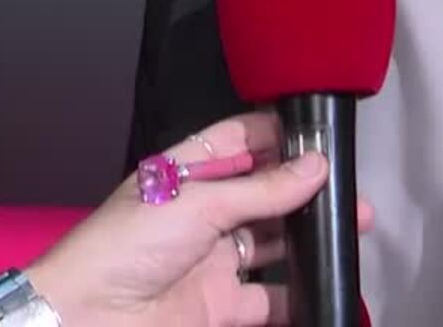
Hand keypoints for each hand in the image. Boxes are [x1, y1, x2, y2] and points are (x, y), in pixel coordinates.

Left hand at [31, 111, 368, 325]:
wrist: (89, 318)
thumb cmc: (129, 245)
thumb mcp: (198, 203)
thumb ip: (262, 189)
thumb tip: (316, 165)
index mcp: (186, 172)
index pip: (239, 142)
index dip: (277, 135)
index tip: (322, 133)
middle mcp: (202, 212)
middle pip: (263, 193)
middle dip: (305, 189)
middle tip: (350, 187)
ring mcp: (212, 259)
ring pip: (272, 242)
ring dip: (309, 236)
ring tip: (354, 226)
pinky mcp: (221, 304)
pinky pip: (270, 297)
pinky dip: (300, 293)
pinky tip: (330, 281)